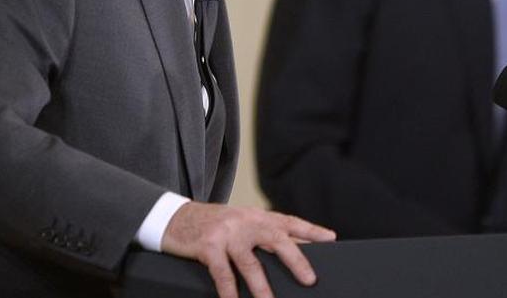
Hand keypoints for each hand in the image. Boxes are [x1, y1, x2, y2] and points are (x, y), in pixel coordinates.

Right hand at [161, 201, 335, 297]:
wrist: (175, 217)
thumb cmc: (214, 225)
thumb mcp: (241, 222)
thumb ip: (263, 234)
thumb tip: (292, 251)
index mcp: (257, 216)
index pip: (289, 221)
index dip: (311, 230)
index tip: (331, 239)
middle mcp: (245, 222)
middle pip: (276, 239)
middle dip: (295, 260)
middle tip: (309, 280)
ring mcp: (227, 233)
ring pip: (250, 263)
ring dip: (262, 287)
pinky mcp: (208, 246)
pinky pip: (222, 273)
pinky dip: (229, 292)